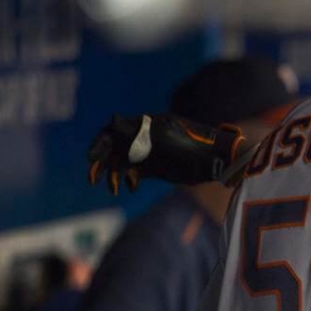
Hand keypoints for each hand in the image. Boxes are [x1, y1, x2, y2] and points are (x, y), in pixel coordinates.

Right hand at [87, 113, 244, 193]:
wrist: (219, 162)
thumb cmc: (194, 147)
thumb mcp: (165, 138)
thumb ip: (138, 133)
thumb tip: (111, 121)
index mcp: (146, 125)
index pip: (114, 131)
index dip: (100, 144)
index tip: (92, 159)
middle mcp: (145, 137)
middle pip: (115, 147)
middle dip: (103, 162)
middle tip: (93, 178)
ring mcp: (151, 152)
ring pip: (123, 161)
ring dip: (114, 174)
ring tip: (112, 189)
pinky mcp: (157, 167)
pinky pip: (135, 172)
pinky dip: (129, 179)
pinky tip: (131, 187)